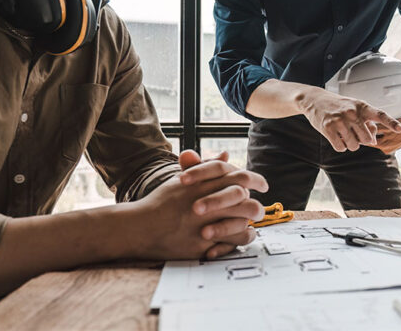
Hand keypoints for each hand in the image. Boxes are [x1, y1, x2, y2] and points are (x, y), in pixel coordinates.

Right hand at [133, 152, 267, 259]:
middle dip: (257, 207)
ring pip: (243, 224)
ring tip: (250, 225)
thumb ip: (207, 168)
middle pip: (247, 202)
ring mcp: (205, 226)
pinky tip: (240, 237)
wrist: (138, 227)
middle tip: (258, 210)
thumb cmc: (161, 203)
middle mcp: (207, 204)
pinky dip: (240, 240)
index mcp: (204, 185)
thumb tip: (226, 155)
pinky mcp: (202, 245)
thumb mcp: (183, 181)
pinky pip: (231, 244)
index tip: (263, 185)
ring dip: (250, 225)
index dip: (256, 180)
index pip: (240, 178)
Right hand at [298, 88, 400, 151]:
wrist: (315, 100)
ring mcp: (339, 120)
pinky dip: (340, 146)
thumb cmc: (339, 106)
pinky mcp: (328, 128)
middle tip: (354, 133)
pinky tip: (335, 136)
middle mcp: (352, 113)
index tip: (400, 129)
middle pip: (366, 139)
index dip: (391, 122)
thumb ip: (367, 122)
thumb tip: (373, 140)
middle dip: (362, 141)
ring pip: (353, 146)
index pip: (380, 115)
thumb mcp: (355, 108)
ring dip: (350, 144)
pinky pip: (341, 148)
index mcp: (362, 107)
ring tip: (343, 133)